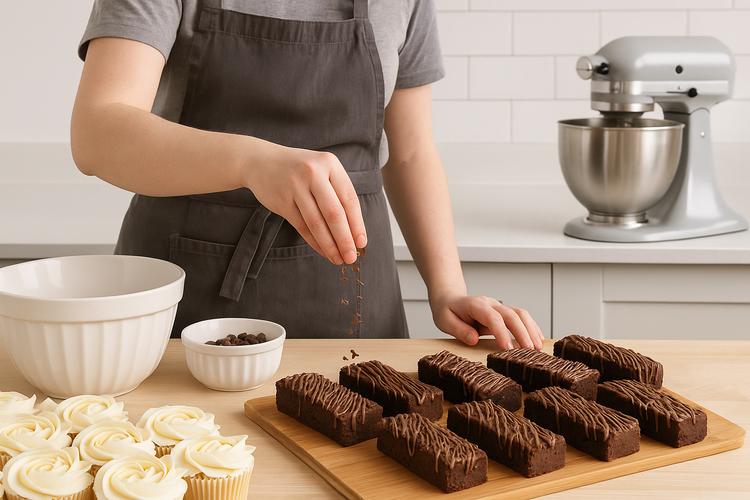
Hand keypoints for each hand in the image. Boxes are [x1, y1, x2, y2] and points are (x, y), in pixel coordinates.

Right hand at [244, 145, 366, 264]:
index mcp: (330, 164)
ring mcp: (295, 186)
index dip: (357, 224)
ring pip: (317, 222)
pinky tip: (322, 251)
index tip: (361, 243)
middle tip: (351, 257)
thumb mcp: (322, 171)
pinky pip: (301, 226)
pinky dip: (314, 241)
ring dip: (329, 244)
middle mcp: (314, 173)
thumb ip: (337, 193)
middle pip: (334, 213)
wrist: (261, 161)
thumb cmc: (299, 170)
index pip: (349, 199)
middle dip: (345, 239)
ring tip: (338, 258)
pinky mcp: (281, 200)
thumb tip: (354, 231)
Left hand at [431, 294, 543, 349]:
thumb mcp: (444, 321)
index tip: (509, 349)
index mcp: (475, 305)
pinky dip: (531, 327)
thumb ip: (459, 330)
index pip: (492, 317)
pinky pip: (521, 316)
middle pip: (511, 315)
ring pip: (520, 314)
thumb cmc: (447, 311)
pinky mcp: (503, 312)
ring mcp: (498, 306)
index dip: (502, 332)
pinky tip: (538, 339)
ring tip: (538, 347)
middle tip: (530, 351)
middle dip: (523, 333)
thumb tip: (474, 339)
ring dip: (531, 329)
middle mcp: (490, 303)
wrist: (449, 299)